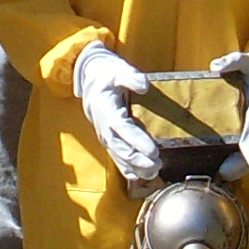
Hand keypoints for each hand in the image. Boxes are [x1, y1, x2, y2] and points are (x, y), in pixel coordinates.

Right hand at [71, 43, 161, 185]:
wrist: (91, 86)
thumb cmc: (107, 78)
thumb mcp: (117, 71)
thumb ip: (130, 77)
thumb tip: (143, 85)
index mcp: (107, 112)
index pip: (123, 129)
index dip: (138, 141)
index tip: (153, 151)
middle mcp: (105, 129)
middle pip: (121, 149)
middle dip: (139, 160)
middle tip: (156, 165)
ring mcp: (106, 137)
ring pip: (120, 157)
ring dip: (136, 167)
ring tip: (153, 173)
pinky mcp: (110, 142)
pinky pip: (117, 158)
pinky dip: (128, 169)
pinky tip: (139, 177)